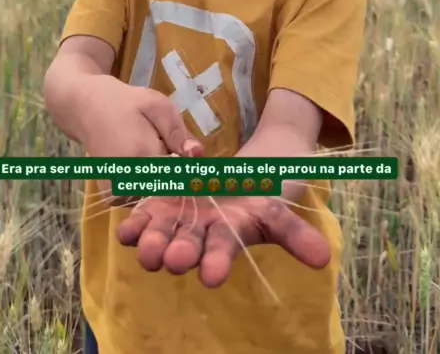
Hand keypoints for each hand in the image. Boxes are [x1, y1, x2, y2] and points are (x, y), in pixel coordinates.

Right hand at [78, 76, 203, 204]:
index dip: (191, 171)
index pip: (181, 178)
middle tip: (163, 149)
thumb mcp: (158, 106)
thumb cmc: (126, 103)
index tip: (196, 163)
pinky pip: (141, 199)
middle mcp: (127, 180)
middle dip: (176, 175)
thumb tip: (199, 155)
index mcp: (142, 156)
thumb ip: (178, 132)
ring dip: (162, 182)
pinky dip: (147, 186)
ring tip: (149, 153)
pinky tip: (141, 165)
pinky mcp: (111, 197)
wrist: (88, 108)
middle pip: (169, 190)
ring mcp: (117, 192)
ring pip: (156, 197)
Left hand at [116, 194, 330, 286]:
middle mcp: (198, 235)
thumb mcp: (277, 209)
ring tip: (145, 250)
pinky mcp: (158, 203)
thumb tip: (324, 259)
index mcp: (226, 237)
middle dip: (180, 254)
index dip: (217, 263)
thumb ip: (295, 233)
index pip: (221, 253)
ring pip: (161, 235)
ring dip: (152, 242)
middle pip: (187, 247)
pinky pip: (143, 215)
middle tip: (173, 260)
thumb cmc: (259, 195)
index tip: (212, 276)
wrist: (240, 172)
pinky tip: (124, 228)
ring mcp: (176, 220)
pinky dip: (134, 221)